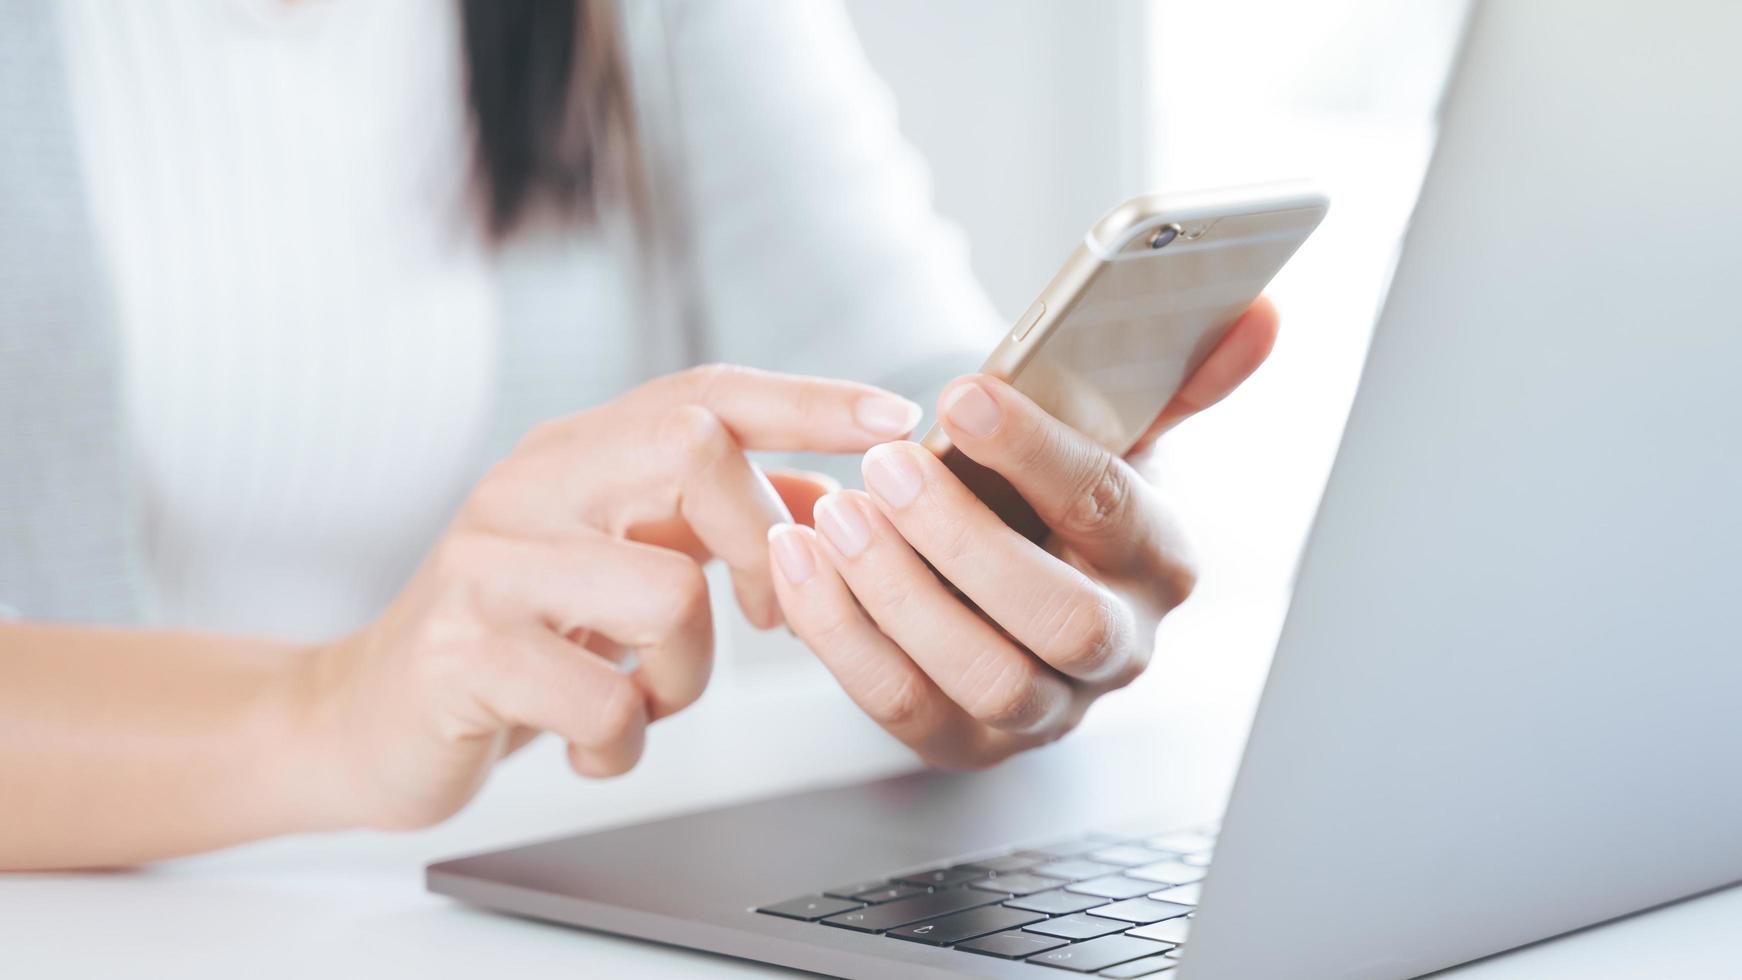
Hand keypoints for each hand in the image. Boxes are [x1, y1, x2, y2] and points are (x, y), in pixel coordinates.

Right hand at [296, 365, 919, 828]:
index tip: (898, 415)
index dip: (809, 400)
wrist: (363, 719)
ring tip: (646, 701)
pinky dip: (623, 743)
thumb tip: (835, 500)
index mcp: (576, 454)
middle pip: (691, 449)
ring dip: (687, 674)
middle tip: (762, 616)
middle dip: (758, 543)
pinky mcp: (459, 652)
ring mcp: (488, 562)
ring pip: (665, 591)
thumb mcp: (622, 567)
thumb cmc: (518, 641)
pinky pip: (604, 699)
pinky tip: (591, 747)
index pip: (707, 391)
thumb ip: (714, 527)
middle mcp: (529, 484)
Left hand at [768, 299, 1279, 767]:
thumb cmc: (1056, 500)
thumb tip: (1257, 315)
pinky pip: (901, 702)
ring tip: (831, 514)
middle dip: (964, 542)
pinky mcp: (966, 742)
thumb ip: (1177, 377)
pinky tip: (797, 561)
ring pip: (983, 675)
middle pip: (1059, 618)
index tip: (960, 397)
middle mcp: (1118, 648)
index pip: (1112, 509)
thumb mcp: (1118, 436)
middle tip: (887, 468)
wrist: (1015, 589)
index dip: (1037, 455)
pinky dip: (840, 634)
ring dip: (898, 594)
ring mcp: (1045, 710)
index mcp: (1161, 561)